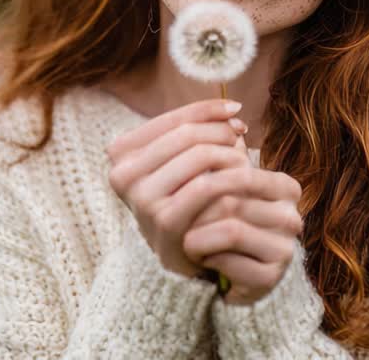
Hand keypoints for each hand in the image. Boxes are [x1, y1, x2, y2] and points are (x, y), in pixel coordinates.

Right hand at [105, 98, 250, 278]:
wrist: (179, 258)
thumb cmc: (183, 199)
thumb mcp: (181, 162)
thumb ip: (198, 133)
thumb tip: (232, 112)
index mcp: (120, 154)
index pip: (171, 119)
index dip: (207, 109)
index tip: (235, 110)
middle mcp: (123, 174)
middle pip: (186, 134)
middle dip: (220, 130)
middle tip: (242, 135)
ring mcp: (141, 198)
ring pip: (198, 156)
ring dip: (230, 153)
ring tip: (245, 159)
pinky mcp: (164, 220)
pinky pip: (206, 185)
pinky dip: (232, 176)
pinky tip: (248, 178)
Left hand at [182, 163, 303, 304]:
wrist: (232, 276)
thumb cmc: (223, 223)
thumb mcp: (223, 189)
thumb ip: (221, 158)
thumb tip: (218, 130)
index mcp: (286, 188)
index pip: (242, 173)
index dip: (206, 181)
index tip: (185, 189)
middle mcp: (292, 217)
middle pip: (231, 202)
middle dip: (196, 212)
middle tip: (179, 220)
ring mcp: (285, 249)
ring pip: (230, 229)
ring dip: (198, 235)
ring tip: (188, 239)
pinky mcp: (271, 277)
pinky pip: (228, 260)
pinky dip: (207, 258)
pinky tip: (202, 259)